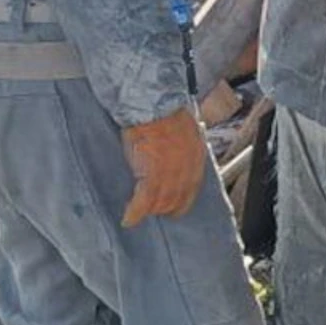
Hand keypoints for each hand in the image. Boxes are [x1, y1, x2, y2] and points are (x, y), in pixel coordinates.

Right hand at [120, 106, 208, 227]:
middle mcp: (187, 168)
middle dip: (166, 207)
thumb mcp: (185, 130)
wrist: (151, 106)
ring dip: (151, 210)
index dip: (182, 199)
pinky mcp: (152, 175)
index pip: (192, 186)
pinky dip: (135, 212)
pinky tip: (129, 219)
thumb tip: (177, 157)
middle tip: (156, 211)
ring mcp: (171, 174)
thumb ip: (184, 147)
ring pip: (162, 202)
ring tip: (141, 213)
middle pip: (178, 198)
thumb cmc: (164, 112)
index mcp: (197, 156)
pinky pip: (144, 201)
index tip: (176, 205)